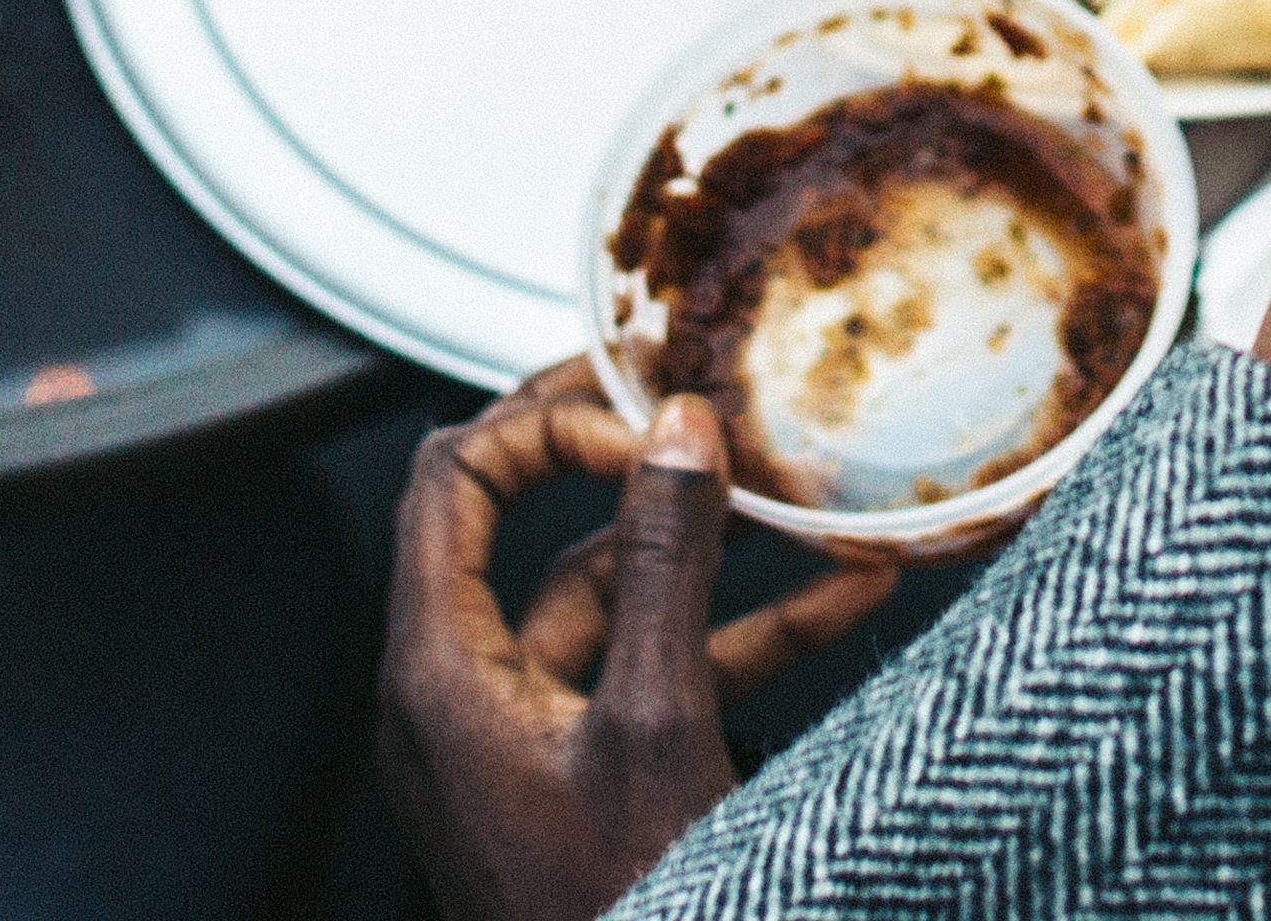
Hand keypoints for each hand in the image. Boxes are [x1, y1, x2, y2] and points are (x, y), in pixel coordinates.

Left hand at [378, 371, 899, 920]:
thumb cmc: (614, 911)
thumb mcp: (659, 724)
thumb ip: (668, 565)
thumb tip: (673, 431)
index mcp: (440, 672)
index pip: (453, 482)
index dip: (542, 421)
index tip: (639, 409)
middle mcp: (458, 693)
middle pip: (527, 527)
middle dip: (630, 465)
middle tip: (703, 401)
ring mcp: (516, 735)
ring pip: (605, 600)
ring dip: (708, 554)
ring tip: (807, 507)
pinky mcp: (571, 771)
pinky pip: (640, 671)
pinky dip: (727, 632)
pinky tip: (830, 603)